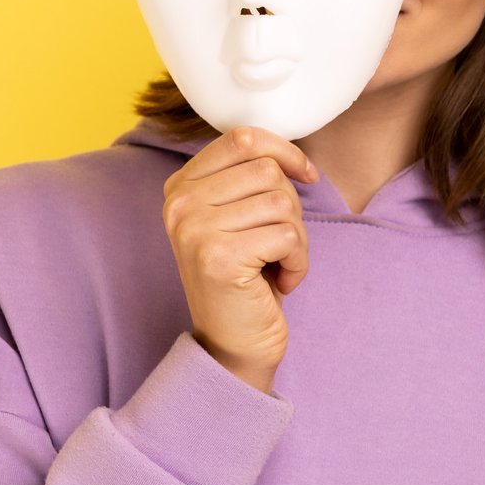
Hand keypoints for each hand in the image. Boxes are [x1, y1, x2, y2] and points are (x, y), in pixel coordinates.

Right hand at [160, 125, 318, 392]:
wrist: (233, 347)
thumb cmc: (245, 281)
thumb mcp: (237, 220)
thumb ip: (248, 179)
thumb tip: (290, 153)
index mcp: (180, 187)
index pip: (242, 138)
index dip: (284, 152)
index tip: (305, 176)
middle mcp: (180, 204)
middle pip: (267, 171)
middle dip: (290, 208)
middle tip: (278, 245)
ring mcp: (195, 230)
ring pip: (282, 203)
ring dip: (296, 238)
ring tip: (276, 264)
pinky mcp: (219, 257)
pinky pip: (289, 236)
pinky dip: (298, 262)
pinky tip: (280, 283)